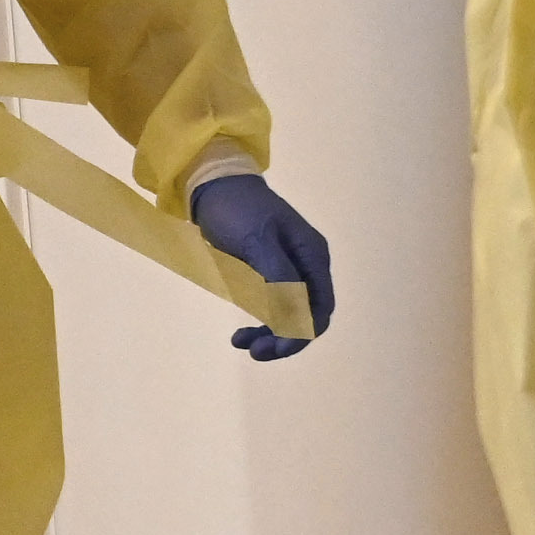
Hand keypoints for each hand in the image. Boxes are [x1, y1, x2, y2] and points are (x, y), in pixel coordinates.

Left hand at [191, 172, 334, 360]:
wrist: (214, 184)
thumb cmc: (236, 210)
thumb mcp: (257, 242)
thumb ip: (279, 279)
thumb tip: (297, 318)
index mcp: (312, 256)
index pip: (319, 309)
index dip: (300, 334)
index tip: (271, 347)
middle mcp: (307, 265)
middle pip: (308, 316)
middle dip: (283, 338)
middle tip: (252, 350)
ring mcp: (290, 268)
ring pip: (290, 314)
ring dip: (270, 333)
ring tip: (240, 342)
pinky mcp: (270, 271)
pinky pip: (274, 305)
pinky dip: (260, 321)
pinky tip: (241, 332)